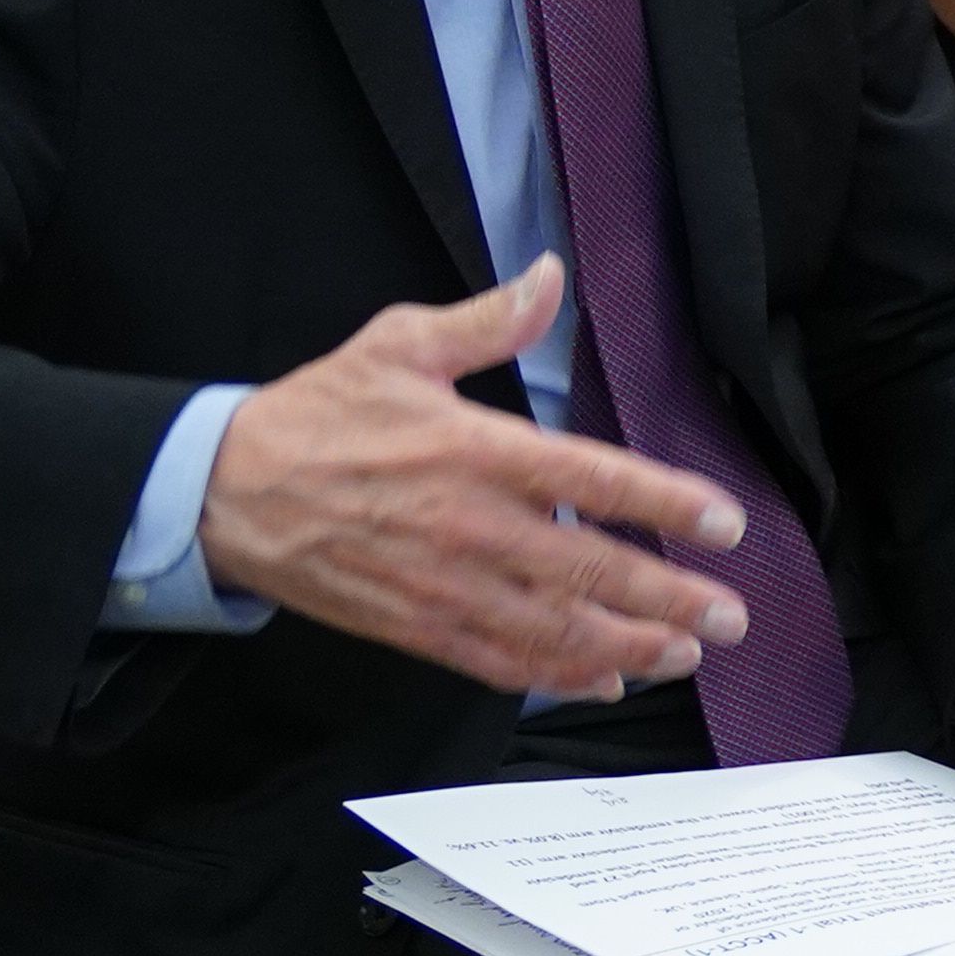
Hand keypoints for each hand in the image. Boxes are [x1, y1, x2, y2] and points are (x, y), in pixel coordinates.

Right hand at [195, 264, 748, 697]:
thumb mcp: (398, 345)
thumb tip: (550, 276)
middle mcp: (470, 525)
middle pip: (591, 569)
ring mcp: (443, 584)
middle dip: (671, 597)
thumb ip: (486, 321)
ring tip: (688, 655)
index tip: (728, 526)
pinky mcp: (414, 625)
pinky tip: (604, 679)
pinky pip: (498, 660)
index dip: (667, 505)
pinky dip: (556, 675)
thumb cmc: (316, 414)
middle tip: (733, 618)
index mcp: (476, 450)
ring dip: (629, 645)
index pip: (594, 478)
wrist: (221, 492)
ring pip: (554, 628)